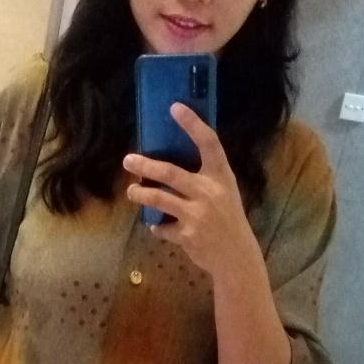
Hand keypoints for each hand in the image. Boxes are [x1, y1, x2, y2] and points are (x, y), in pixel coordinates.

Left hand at [123, 104, 260, 280]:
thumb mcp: (225, 191)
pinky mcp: (187, 236)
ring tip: (132, 190)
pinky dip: (158, 226)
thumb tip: (170, 161)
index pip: (209, 143)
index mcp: (221, 176)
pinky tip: (157, 225)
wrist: (236, 256)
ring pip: (159, 199)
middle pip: (171, 173)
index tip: (175, 108)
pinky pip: (162, 227)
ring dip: (141, 194)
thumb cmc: (228, 218)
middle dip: (145, 165)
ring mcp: (197, 215)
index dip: (192, 124)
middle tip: (128, 160)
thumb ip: (205, 176)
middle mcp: (209, 192)